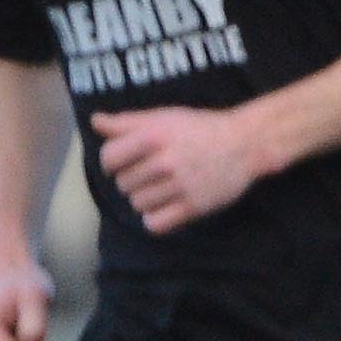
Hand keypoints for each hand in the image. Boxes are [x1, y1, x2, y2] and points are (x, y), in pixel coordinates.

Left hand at [89, 106, 268, 232]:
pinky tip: (165, 206)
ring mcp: (181, 185)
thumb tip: (94, 121)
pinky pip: (155, 224)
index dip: (112, 162)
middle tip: (154, 172)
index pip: (108, 159)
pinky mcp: (195, 206)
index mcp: (154, 137)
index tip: (125, 161)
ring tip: (163, 187)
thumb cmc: (199, 129)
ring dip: (145, 198)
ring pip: (137, 204)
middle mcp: (166, 161)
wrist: (246, 143)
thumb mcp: (163, 117)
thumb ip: (126, 122)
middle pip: (122, 184)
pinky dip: (155, 219)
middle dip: (133, 179)